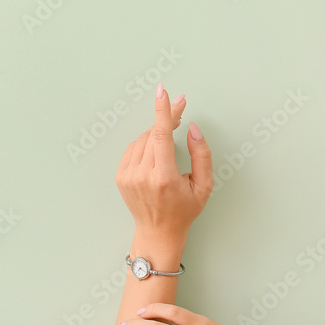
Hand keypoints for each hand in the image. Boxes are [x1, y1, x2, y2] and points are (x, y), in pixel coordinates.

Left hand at [116, 84, 212, 244]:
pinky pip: (133, 149)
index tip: (163, 91)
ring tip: (169, 147)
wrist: (157, 232)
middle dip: (167, 118)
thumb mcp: (204, 186)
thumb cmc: (184, 210)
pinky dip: (145, 146)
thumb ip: (203, 155)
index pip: (160, 135)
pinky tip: (155, 156)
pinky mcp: (120, 177)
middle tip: (180, 109)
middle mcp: (142, 175)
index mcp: (164, 177)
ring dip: (157, 135)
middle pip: (153, 133)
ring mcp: (128, 176)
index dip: (162, 111)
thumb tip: (192, 128)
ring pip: (142, 139)